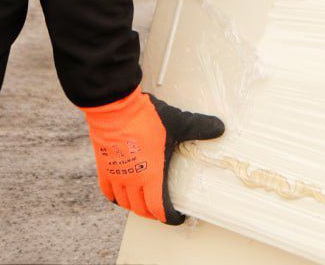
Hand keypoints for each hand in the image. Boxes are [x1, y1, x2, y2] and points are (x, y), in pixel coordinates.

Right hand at [81, 84, 224, 222]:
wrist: (116, 107)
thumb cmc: (146, 117)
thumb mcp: (178, 122)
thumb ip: (199, 127)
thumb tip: (220, 128)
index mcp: (151, 176)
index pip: (160, 209)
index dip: (170, 218)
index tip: (178, 217)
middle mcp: (132, 181)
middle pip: (142, 209)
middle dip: (154, 213)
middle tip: (163, 209)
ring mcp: (117, 176)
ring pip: (125, 203)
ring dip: (136, 206)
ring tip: (145, 202)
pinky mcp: (104, 168)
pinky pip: (108, 192)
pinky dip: (117, 198)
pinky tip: (122, 194)